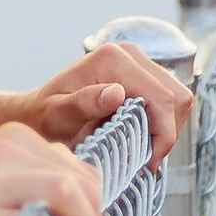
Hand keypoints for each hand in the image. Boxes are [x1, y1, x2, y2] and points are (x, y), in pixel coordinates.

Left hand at [17, 43, 191, 167]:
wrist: (36, 114)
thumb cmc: (43, 118)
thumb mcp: (57, 116)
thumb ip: (84, 104)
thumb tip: (116, 92)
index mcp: (113, 59)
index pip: (162, 98)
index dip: (163, 135)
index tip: (149, 162)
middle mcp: (129, 53)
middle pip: (177, 97)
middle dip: (167, 133)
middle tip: (147, 159)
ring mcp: (138, 62)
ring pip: (178, 99)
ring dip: (167, 128)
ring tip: (142, 150)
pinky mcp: (142, 74)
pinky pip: (170, 100)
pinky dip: (162, 122)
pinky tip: (140, 137)